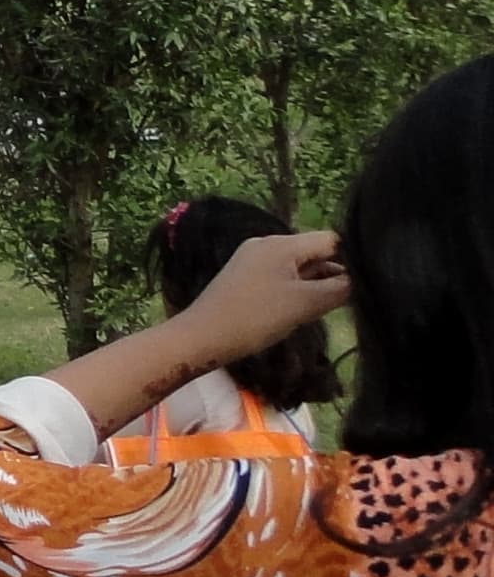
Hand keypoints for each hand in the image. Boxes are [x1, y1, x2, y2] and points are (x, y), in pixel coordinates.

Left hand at [179, 229, 349, 362]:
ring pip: (301, 266)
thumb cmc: (256, 317)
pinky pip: (284, 276)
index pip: (331, 240)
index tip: (373, 280)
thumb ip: (339, 288)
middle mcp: (267, 244)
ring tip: (340, 304)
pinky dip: (301, 289)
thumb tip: (363, 279)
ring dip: (320, 283)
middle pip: (316, 252)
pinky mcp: (247, 277)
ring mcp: (255, 260)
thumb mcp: (306, 304)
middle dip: (337, 272)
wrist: (203, 336)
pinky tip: (311, 307)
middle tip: (359, 298)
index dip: (354, 258)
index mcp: (281, 243)